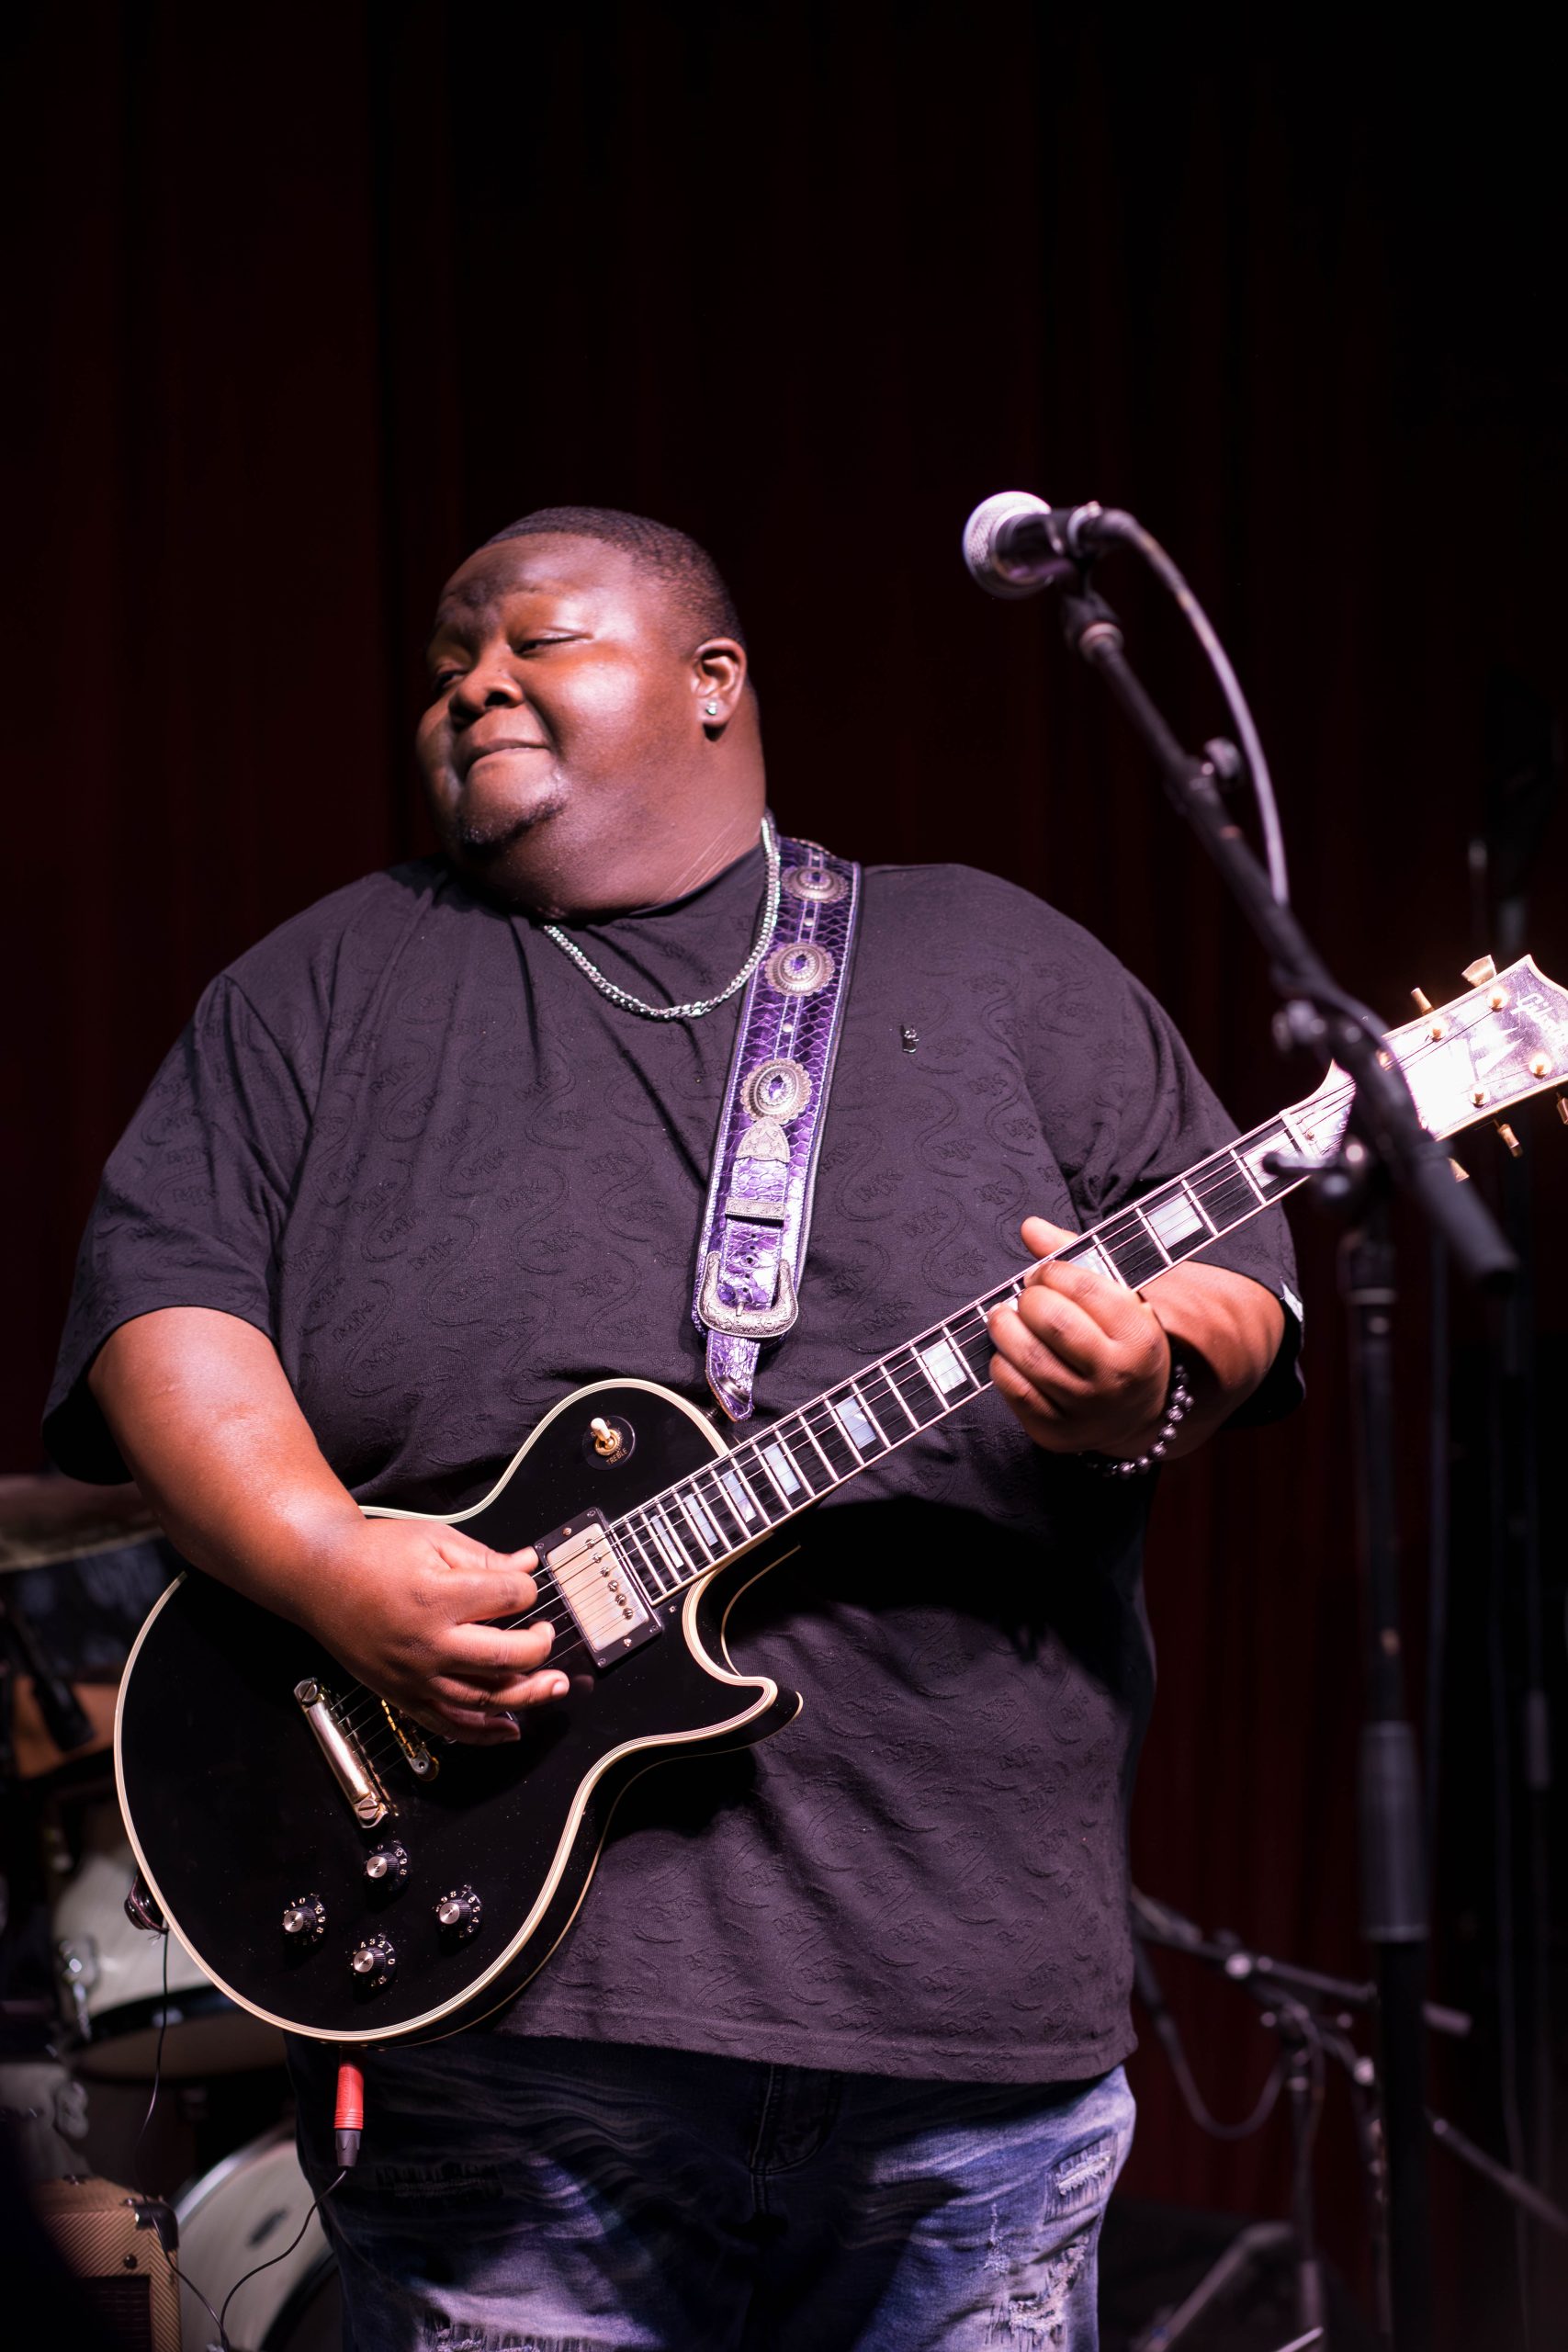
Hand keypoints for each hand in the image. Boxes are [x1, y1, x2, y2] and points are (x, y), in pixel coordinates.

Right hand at [299, 1515, 563, 1744]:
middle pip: (504, 1656)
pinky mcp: (403, 1695)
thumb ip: (485, 1557)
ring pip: (483, 1698)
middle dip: (539, 1647)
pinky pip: (449, 1725)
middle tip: (546, 1635)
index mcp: (438, 1597)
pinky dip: (484, 1733)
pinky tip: (511, 1728)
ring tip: (554, 1685)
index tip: (524, 1585)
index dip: (526, 1588)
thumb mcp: (433, 1539)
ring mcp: (415, 1676)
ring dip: (527, 1696)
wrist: (319, 1578)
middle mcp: (429, 1643)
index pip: (509, 1597)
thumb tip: (529, 1566)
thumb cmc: (373, 1554)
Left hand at [987, 1215, 1171, 1457]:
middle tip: (1026, 1297)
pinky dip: (1002, 1365)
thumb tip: (1030, 1228)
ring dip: (1004, 1328)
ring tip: (1005, 1318)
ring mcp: (1086, 1410)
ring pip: (1026, 1358)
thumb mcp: (1116, 1298)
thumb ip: (1074, 1259)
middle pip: (1051, 1322)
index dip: (1051, 1271)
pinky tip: (1009, 1353)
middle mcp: (1116, 1378)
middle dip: (1028, 1299)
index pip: (1082, 1288)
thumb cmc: (1119, 1340)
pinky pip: (1013, 1391)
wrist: (1137, 1410)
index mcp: (1140, 1337)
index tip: (1044, 1273)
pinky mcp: (1056, 1433)